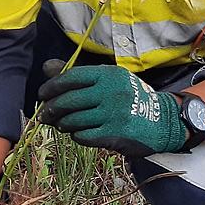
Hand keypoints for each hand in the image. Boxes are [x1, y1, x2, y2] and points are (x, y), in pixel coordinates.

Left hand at [37, 60, 186, 155]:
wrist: (161, 120)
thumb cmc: (129, 97)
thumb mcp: (109, 80)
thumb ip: (77, 75)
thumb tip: (46, 67)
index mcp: (108, 74)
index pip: (71, 78)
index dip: (52, 86)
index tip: (43, 94)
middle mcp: (110, 92)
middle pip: (68, 101)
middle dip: (51, 109)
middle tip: (45, 115)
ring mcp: (112, 114)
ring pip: (73, 121)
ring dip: (62, 124)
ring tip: (61, 124)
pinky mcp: (114, 134)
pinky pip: (83, 136)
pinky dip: (76, 135)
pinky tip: (79, 132)